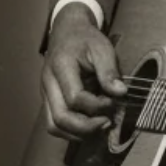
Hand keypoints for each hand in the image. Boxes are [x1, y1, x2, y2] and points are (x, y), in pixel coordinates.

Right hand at [41, 5, 127, 140]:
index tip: (114, 102)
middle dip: (86, 127)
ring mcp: (45, 93)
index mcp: (60, 66)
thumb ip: (109, 71)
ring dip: (78, 133)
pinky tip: (90, 126)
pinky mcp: (48, 100)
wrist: (67, 32)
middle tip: (108, 123)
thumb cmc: (85, 39)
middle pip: (60, 118)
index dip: (96, 106)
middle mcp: (48, 83)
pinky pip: (54, 124)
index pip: (74, 97)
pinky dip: (72, 131)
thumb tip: (120, 93)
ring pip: (54, 126)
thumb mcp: (102, 48)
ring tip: (100, 127)